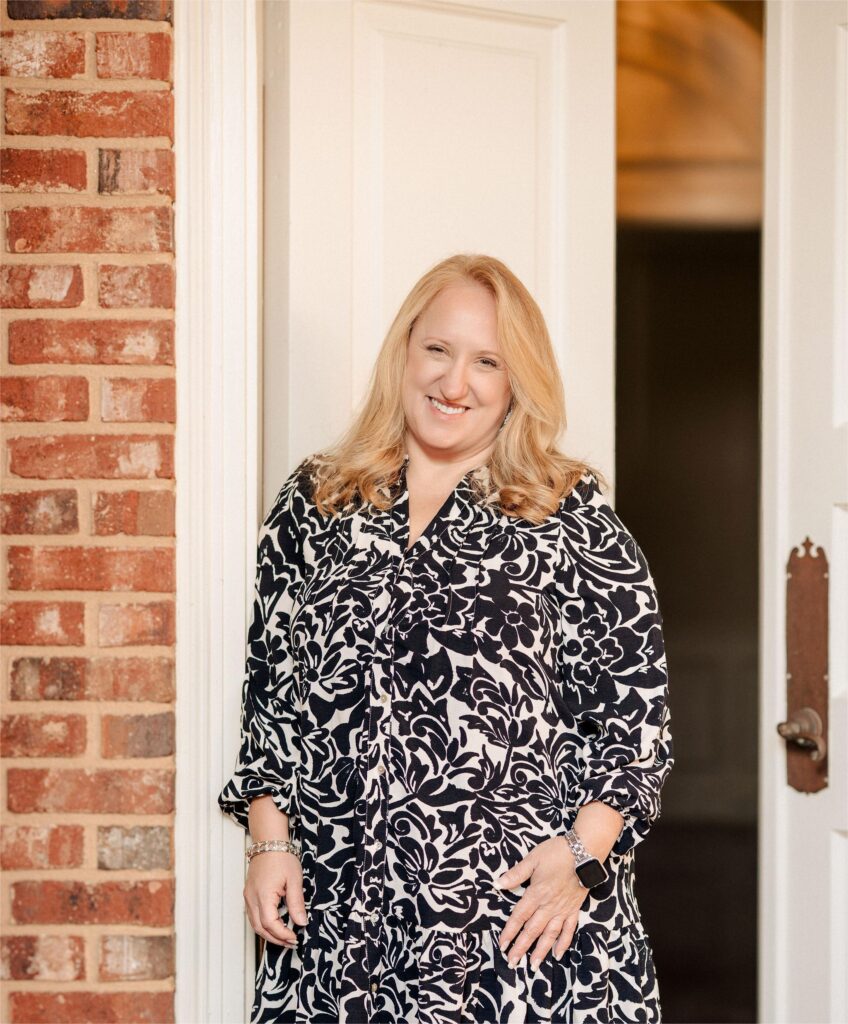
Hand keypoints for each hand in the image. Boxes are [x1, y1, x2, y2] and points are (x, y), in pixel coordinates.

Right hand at [243, 851, 307, 946]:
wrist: (269, 842)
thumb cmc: (281, 857)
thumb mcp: (294, 880)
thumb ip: (296, 903)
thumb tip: (301, 923)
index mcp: (263, 896)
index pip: (271, 924)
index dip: (283, 935)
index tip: (295, 938)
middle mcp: (252, 899)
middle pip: (260, 928)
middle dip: (276, 939)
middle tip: (291, 943)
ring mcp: (248, 897)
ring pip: (255, 924)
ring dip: (269, 934)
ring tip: (284, 937)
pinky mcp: (249, 894)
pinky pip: (253, 916)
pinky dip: (263, 925)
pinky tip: (274, 925)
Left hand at [495, 836, 588, 970]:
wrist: (584, 851)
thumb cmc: (556, 852)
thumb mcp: (533, 859)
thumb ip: (516, 874)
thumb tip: (498, 883)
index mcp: (536, 893)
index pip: (520, 916)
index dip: (510, 931)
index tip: (502, 944)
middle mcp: (549, 906)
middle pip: (532, 930)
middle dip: (521, 947)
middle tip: (512, 962)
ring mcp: (563, 909)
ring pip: (550, 934)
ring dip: (541, 951)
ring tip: (533, 966)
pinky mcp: (574, 909)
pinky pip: (569, 930)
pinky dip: (563, 943)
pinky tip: (558, 954)